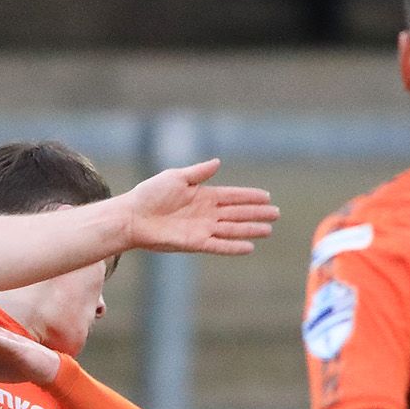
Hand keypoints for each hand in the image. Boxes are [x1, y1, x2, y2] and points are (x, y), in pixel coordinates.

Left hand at [121, 159, 277, 256]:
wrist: (133, 216)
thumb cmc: (150, 194)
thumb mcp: (176, 177)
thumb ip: (198, 173)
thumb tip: (218, 162)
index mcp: (202, 195)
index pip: (232, 196)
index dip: (249, 196)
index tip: (267, 196)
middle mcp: (205, 213)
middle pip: (237, 213)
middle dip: (256, 213)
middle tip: (276, 213)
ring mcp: (202, 229)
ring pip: (232, 229)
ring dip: (250, 229)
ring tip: (268, 230)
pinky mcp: (194, 243)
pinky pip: (219, 245)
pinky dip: (233, 246)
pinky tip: (249, 246)